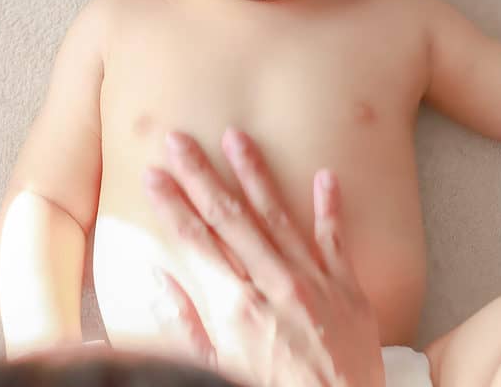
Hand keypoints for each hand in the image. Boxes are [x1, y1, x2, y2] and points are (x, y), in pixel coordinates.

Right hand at [143, 128, 385, 386]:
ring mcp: (313, 282)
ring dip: (254, 173)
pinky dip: (331, 207)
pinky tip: (326, 174)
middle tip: (179, 138)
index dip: (171, 204)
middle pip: (229, 217)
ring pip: (278, 215)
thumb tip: (161, 282)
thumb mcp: (217, 372)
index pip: (195, 241)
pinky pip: (336, 240)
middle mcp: (274, 284)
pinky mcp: (348, 290)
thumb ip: (187, 327)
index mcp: (236, 306)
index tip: (152, 173)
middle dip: (200, 174)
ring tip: (237, 136)